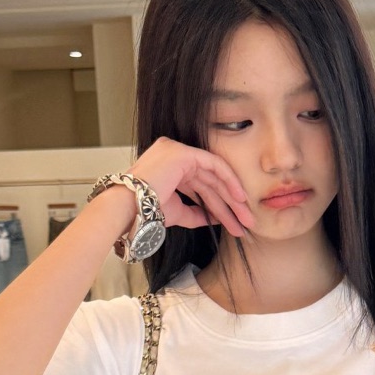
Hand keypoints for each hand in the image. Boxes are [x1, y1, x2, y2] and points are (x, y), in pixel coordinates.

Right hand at [130, 137, 251, 237]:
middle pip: (210, 182)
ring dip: (232, 198)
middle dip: (229, 204)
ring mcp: (178, 151)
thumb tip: (213, 219)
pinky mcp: (184, 153)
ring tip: (245, 218)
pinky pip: (214, 165)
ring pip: (215, 176)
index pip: (201, 184)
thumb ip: (195, 213)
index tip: (233, 219)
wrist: (128, 208)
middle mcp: (174, 154)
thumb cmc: (144, 210)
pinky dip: (229, 181)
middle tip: (245, 222)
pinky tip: (239, 198)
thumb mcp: (176, 212)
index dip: (219, 203)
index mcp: (170, 167)